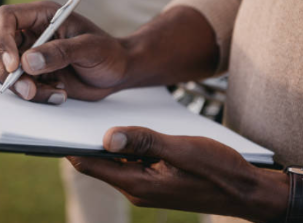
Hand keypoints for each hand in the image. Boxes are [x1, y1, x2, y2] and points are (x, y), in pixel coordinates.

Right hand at [0, 1, 129, 103]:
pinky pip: (20, 86)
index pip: (6, 18)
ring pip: (5, 70)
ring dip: (24, 87)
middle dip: (7, 71)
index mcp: (42, 15)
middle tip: (29, 90)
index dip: (3, 39)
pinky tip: (59, 94)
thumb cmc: (109, 52)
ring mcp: (31, 54)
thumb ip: (60, 52)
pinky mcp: (35, 75)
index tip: (14, 65)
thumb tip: (27, 62)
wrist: (119, 72)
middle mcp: (32, 33)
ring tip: (56, 92)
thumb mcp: (90, 48)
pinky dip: (36, 95)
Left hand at [68, 127, 288, 221]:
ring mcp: (146, 185)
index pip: (91, 165)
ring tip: (97, 115)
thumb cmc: (218, 169)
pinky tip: (129, 129)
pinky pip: (132, 161)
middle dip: (87, 139)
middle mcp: (136, 188)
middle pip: (100, 163)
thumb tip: (106, 137)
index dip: (71, 146)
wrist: (245, 191)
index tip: (56, 125)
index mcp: (137, 183)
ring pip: (116, 161)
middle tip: (74, 111)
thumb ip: (144, 142)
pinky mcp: (156, 180)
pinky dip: (126, 146)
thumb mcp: (182, 149)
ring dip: (108, 141)